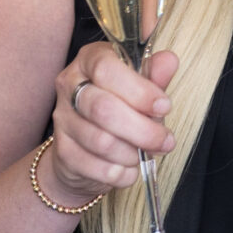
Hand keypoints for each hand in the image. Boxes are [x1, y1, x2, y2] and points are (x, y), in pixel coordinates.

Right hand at [44, 44, 178, 205]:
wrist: (88, 147)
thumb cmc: (121, 108)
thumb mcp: (141, 87)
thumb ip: (155, 75)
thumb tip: (169, 60)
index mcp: (89, 60)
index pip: (106, 68)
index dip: (139, 90)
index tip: (164, 106)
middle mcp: (70, 85)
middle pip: (103, 108)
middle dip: (142, 129)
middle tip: (165, 140)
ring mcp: (63, 119)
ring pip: (101, 141)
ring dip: (133, 153)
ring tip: (146, 153)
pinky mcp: (63, 152)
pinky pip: (97, 167)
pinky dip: (122, 172)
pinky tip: (130, 167)